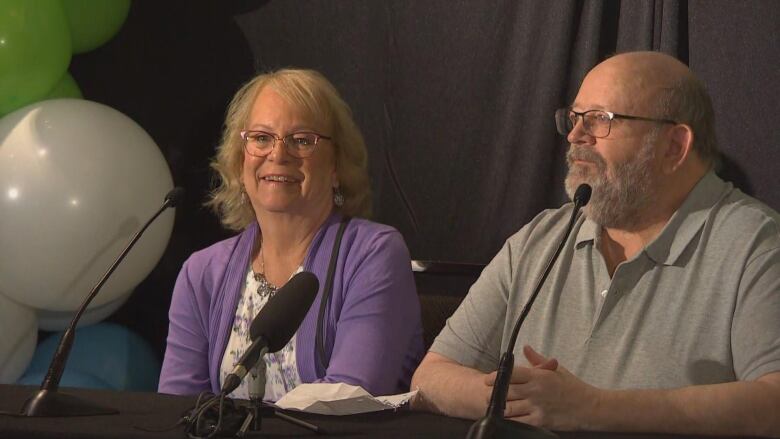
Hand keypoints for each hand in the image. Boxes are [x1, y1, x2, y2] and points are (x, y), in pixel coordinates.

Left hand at [484, 345, 599, 430]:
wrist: (590, 407)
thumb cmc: (573, 387)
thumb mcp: (556, 370)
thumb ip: (537, 359)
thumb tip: (525, 348)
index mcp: (538, 376)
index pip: (511, 374)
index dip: (495, 377)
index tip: (487, 380)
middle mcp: (535, 391)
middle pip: (506, 392)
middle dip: (494, 394)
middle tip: (488, 394)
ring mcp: (537, 407)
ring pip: (509, 408)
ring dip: (501, 408)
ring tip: (496, 407)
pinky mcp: (540, 421)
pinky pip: (519, 422)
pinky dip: (511, 420)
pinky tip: (508, 418)